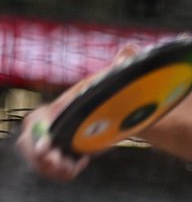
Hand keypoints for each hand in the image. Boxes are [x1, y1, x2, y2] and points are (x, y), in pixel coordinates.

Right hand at [15, 44, 140, 180]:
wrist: (129, 109)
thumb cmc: (119, 90)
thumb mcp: (121, 76)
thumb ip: (124, 63)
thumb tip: (128, 50)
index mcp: (62, 105)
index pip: (36, 121)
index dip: (37, 134)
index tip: (48, 145)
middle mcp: (56, 122)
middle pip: (30, 144)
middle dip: (40, 157)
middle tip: (62, 162)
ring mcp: (61, 138)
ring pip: (42, 160)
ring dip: (52, 168)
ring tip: (74, 165)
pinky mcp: (69, 151)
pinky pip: (56, 168)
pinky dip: (64, 172)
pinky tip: (81, 162)